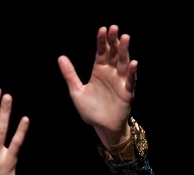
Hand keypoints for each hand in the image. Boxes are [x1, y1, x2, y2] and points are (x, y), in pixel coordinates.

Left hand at [57, 25, 136, 147]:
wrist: (101, 127)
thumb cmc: (90, 110)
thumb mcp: (76, 91)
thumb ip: (70, 75)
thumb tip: (60, 57)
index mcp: (99, 70)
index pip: (101, 52)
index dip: (102, 41)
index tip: (102, 30)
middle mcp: (111, 73)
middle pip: (114, 53)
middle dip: (114, 41)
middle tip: (114, 28)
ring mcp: (120, 81)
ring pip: (123, 63)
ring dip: (125, 51)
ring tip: (125, 38)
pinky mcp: (127, 92)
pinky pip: (130, 80)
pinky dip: (132, 72)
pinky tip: (133, 63)